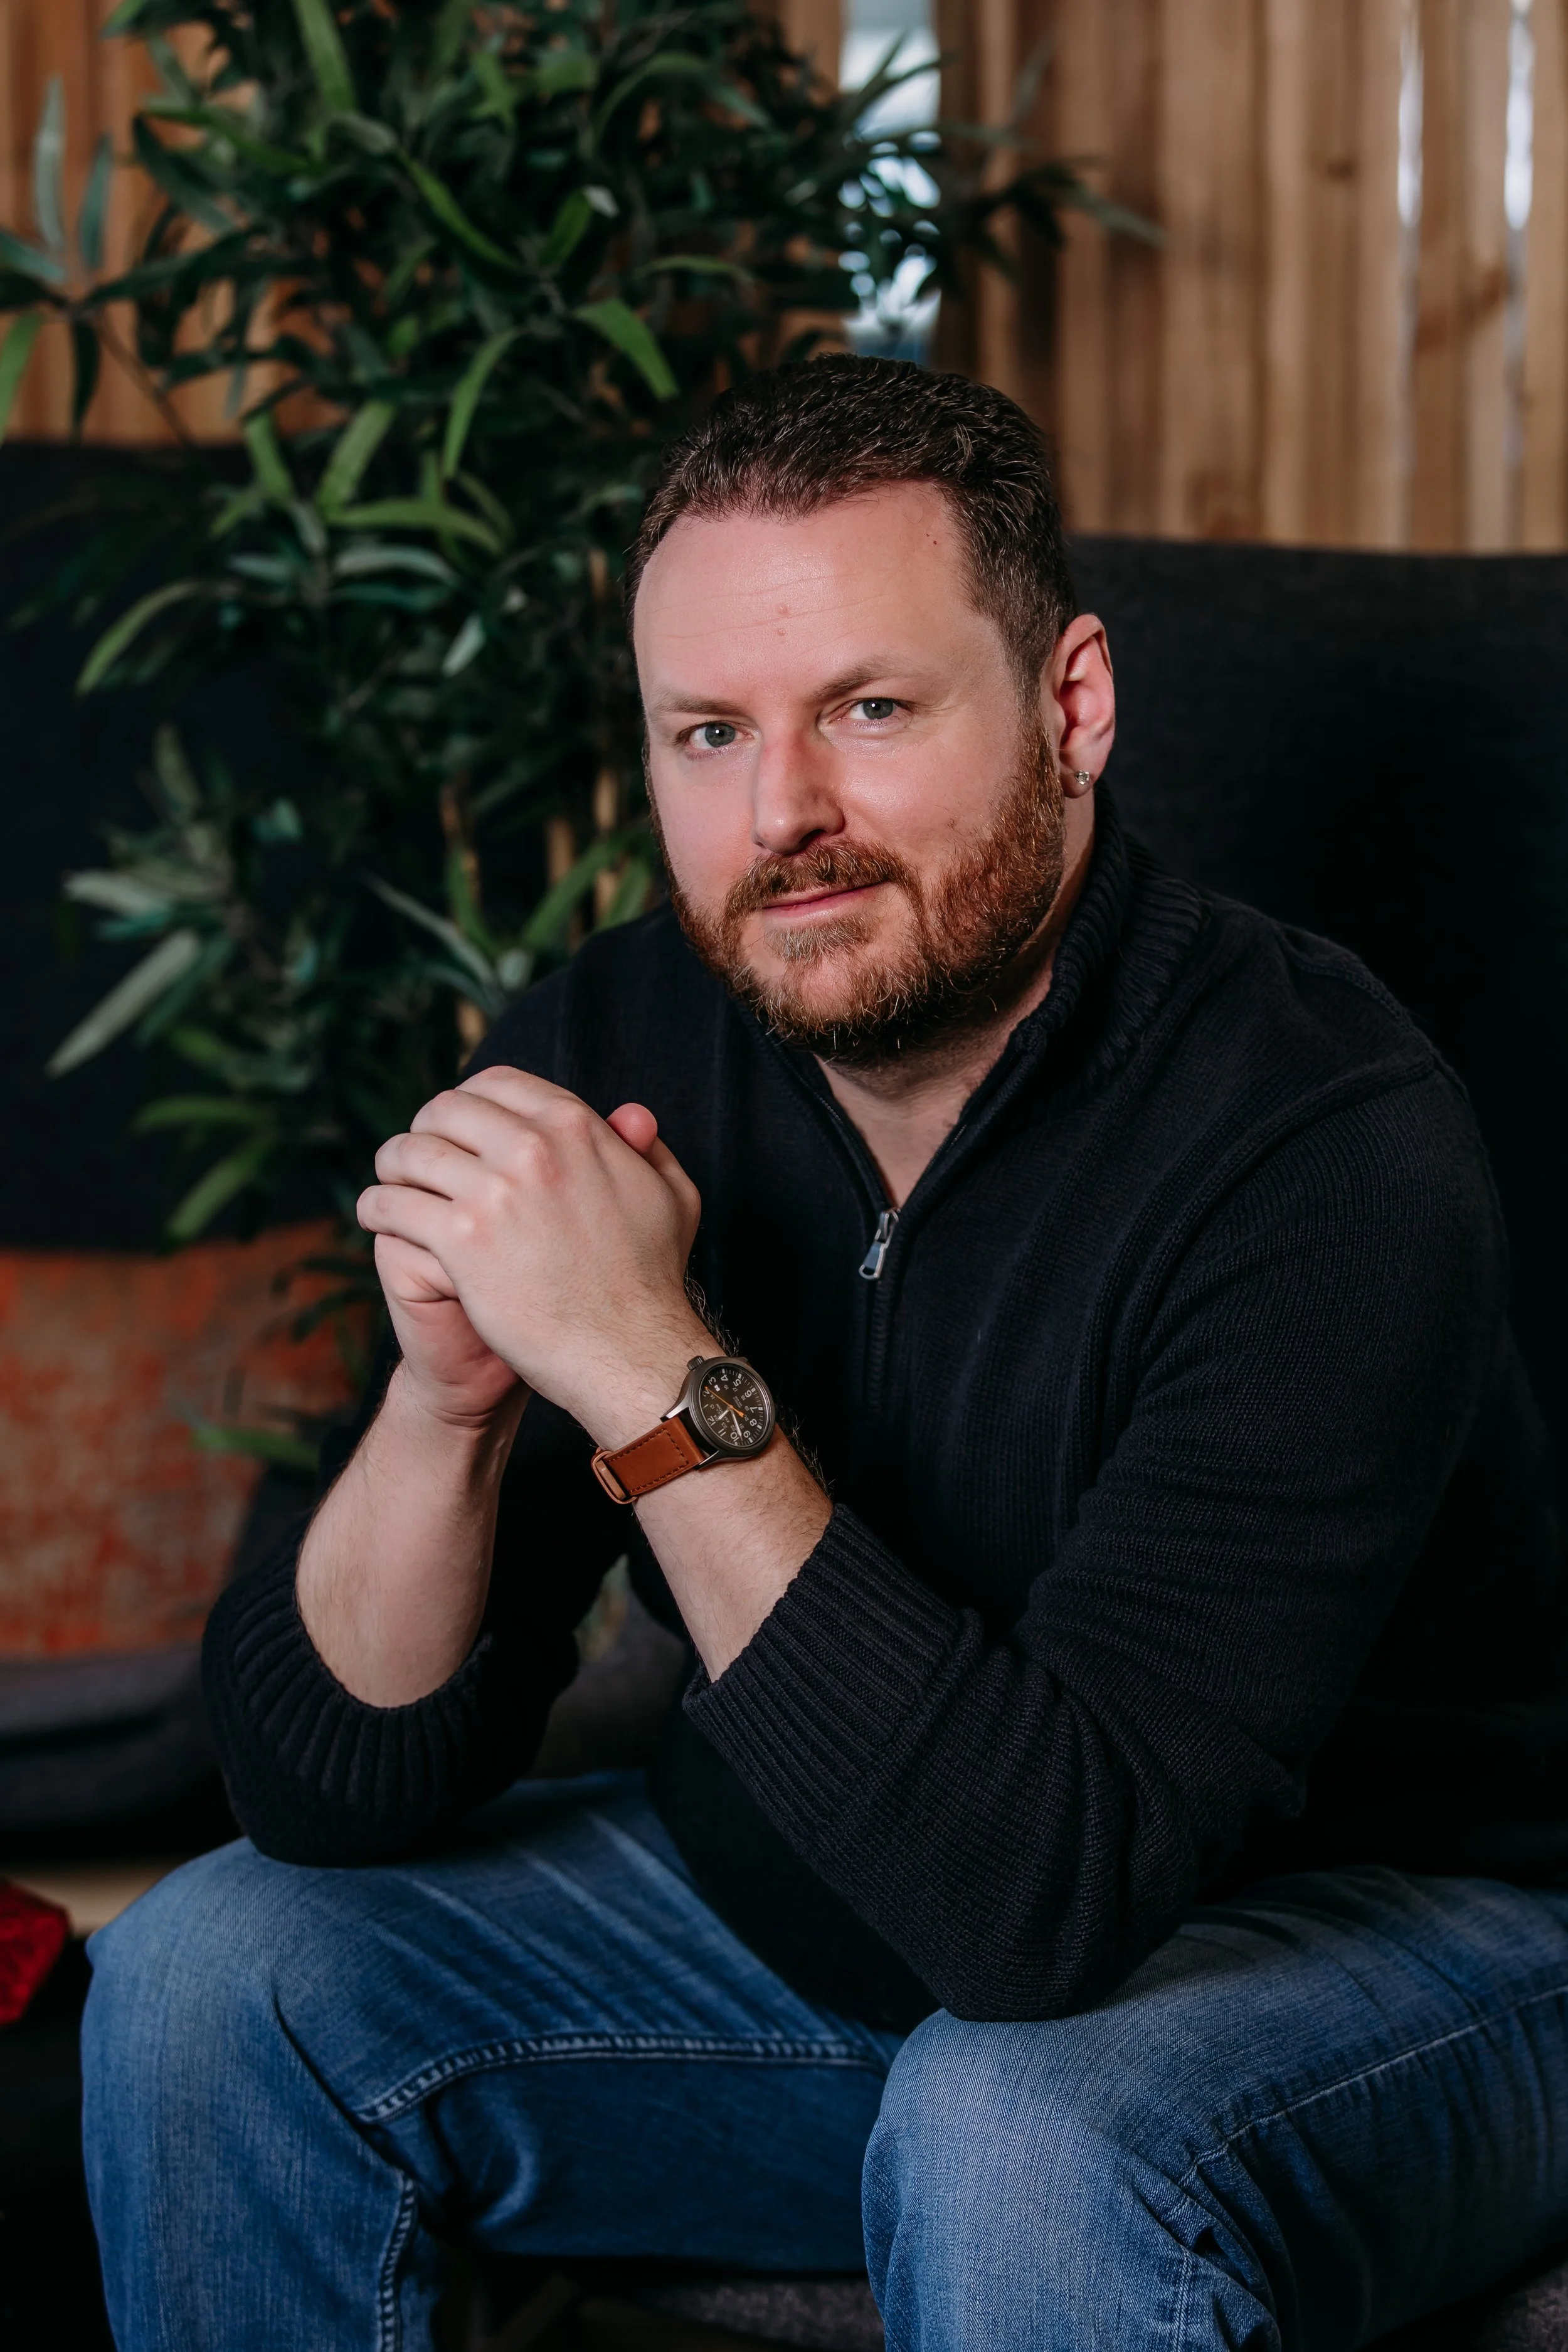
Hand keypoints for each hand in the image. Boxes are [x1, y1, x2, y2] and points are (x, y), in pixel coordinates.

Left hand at [358, 1069, 706, 1444]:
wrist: (628, 1350)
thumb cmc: (651, 1281)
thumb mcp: (669, 1198)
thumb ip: (646, 1150)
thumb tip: (630, 1115)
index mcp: (575, 1125)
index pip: (497, 1084)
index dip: (469, 1102)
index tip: (457, 1126)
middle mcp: (532, 1148)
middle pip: (445, 1111)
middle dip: (424, 1128)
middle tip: (414, 1155)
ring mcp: (494, 1192)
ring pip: (410, 1153)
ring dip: (392, 1165)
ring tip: (388, 1183)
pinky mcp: (463, 1240)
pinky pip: (393, 1204)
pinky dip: (376, 1207)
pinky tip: (377, 1217)